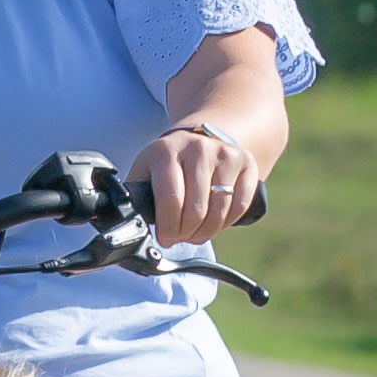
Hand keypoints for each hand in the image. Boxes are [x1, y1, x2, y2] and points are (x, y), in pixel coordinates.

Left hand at [129, 121, 259, 249]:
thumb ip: (137, 197)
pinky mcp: (246, 162)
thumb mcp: (145, 171)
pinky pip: (240, 205)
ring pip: (219, 210)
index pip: (171, 199)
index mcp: (166, 151)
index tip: (165, 238)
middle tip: (180, 237)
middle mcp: (197, 148)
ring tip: (195, 233)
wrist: (199, 138)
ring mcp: (225, 153)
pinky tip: (214, 222)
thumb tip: (130, 227)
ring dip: (206, 232)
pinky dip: (226, 222)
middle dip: (186, 233)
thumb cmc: (167, 163)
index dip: (168, 227)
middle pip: (196, 209)